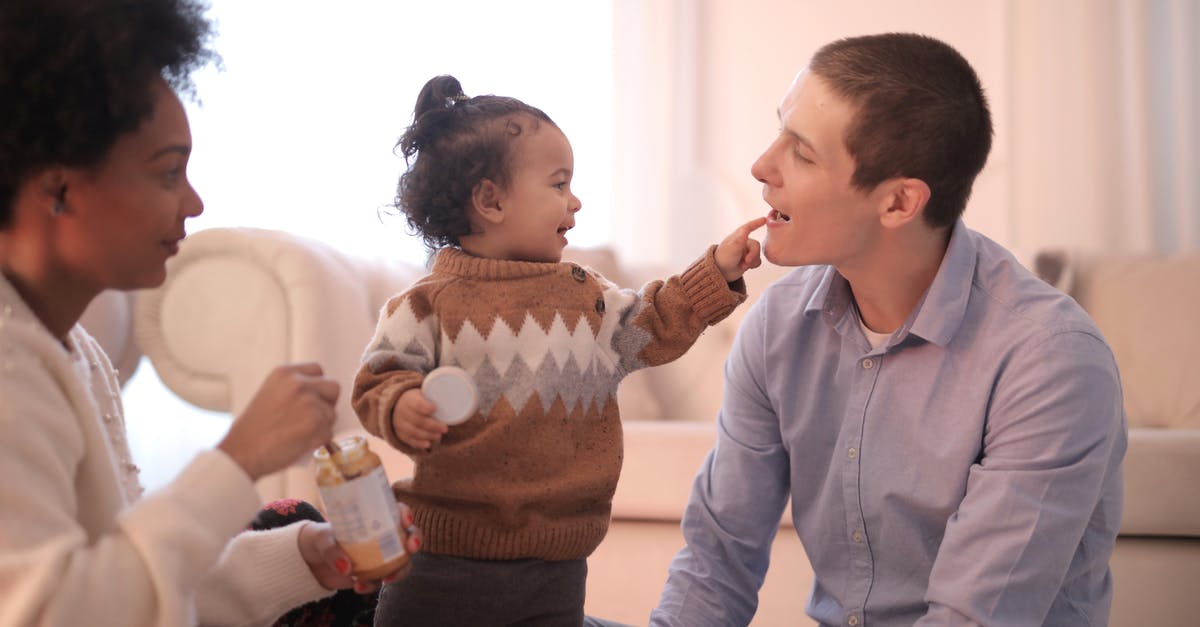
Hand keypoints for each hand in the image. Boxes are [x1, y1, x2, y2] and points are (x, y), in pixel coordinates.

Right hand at [218, 363, 338, 479]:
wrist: (241, 452)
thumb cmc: (251, 431)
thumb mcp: (269, 394)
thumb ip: (293, 390)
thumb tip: (316, 397)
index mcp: (285, 374)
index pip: (318, 370)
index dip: (318, 386)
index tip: (311, 398)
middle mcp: (299, 384)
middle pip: (333, 388)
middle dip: (326, 403)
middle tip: (311, 418)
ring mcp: (310, 402)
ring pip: (332, 414)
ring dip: (321, 425)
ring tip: (298, 434)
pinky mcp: (317, 423)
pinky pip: (329, 432)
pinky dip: (319, 441)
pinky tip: (300, 443)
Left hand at [297, 502, 421, 592]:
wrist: (311, 561)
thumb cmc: (319, 539)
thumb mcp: (321, 539)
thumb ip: (332, 551)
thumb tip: (346, 567)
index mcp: (372, 518)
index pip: (395, 511)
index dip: (406, 513)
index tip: (405, 520)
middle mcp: (382, 535)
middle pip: (408, 535)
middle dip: (415, 541)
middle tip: (411, 548)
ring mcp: (380, 555)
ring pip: (402, 560)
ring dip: (401, 570)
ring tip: (387, 578)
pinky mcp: (373, 573)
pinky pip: (381, 579)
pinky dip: (373, 585)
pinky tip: (358, 587)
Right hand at [391, 388, 447, 449]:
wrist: (397, 406)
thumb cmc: (416, 399)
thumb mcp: (421, 393)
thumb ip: (434, 394)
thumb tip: (459, 392)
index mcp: (409, 399)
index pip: (416, 404)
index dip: (425, 406)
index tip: (435, 408)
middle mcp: (402, 412)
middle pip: (417, 420)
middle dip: (432, 425)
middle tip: (445, 428)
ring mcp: (400, 424)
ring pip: (414, 431)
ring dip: (428, 435)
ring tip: (439, 435)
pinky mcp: (401, 434)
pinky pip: (409, 440)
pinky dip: (418, 443)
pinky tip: (428, 444)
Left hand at [714, 217, 766, 281]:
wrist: (721, 272)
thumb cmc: (723, 258)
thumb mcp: (731, 249)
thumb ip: (740, 240)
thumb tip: (745, 229)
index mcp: (738, 236)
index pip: (748, 227)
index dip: (757, 222)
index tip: (765, 219)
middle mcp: (743, 242)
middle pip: (756, 245)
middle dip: (753, 254)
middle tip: (746, 261)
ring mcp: (745, 251)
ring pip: (758, 254)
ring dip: (752, 261)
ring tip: (742, 265)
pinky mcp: (748, 260)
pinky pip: (758, 261)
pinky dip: (753, 265)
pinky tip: (746, 267)